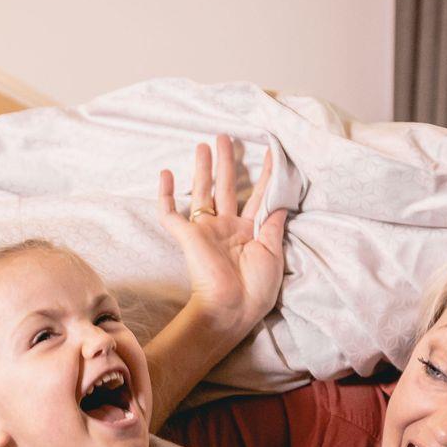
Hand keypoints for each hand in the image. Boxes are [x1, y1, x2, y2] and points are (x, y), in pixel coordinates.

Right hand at [157, 134, 289, 335]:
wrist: (232, 309)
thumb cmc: (256, 289)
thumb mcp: (273, 254)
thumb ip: (274, 225)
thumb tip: (283, 200)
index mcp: (249, 232)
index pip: (258, 195)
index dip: (266, 174)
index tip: (272, 152)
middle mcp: (227, 227)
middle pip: (227, 186)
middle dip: (227, 161)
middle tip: (226, 137)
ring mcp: (206, 230)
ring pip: (202, 192)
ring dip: (202, 169)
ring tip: (203, 144)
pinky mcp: (188, 236)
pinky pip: (171, 213)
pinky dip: (165, 195)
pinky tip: (164, 174)